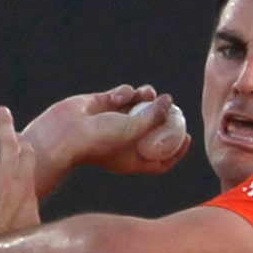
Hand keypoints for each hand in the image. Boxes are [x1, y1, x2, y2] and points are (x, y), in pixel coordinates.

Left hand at [0, 105, 39, 252]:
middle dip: (5, 124)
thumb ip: (34, 205)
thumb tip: (49, 209)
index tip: (16, 134)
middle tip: (1, 111)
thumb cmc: (8, 247)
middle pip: (7, 143)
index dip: (20, 140)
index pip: (25, 152)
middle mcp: (3, 181)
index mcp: (23, 187)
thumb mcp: (31, 225)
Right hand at [22, 87, 190, 187]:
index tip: (188, 136)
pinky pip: (122, 95)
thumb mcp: (134, 130)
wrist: (64, 133)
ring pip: (138, 107)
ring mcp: (113, 123)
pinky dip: (124, 93)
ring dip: (145, 98)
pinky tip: (116, 97)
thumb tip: (169, 100)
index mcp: (132, 159)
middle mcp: (124, 142)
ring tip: (147, 94)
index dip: (176, 150)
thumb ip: (154, 116)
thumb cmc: (98, 141)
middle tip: (171, 104)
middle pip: (152, 130)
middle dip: (163, 116)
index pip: (159, 159)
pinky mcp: (103, 106)